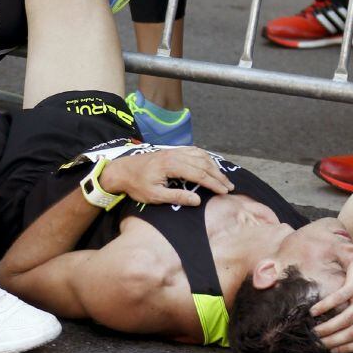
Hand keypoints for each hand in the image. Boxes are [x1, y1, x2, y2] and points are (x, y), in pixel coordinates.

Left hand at [101, 147, 234, 206]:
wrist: (123, 170)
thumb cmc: (137, 186)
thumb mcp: (155, 196)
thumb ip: (177, 197)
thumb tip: (197, 201)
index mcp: (171, 165)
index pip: (199, 173)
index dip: (213, 183)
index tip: (224, 191)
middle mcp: (175, 155)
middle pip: (203, 163)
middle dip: (218, 175)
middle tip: (229, 186)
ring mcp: (174, 151)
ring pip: (200, 155)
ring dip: (214, 166)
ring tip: (223, 178)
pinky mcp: (173, 151)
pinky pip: (194, 151)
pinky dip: (205, 157)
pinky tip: (210, 164)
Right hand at [310, 247, 352, 352]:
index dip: (347, 349)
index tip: (333, 351)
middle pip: (352, 333)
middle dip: (333, 342)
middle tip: (319, 344)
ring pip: (344, 319)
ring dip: (327, 328)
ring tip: (314, 331)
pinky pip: (338, 298)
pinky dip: (324, 306)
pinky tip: (314, 311)